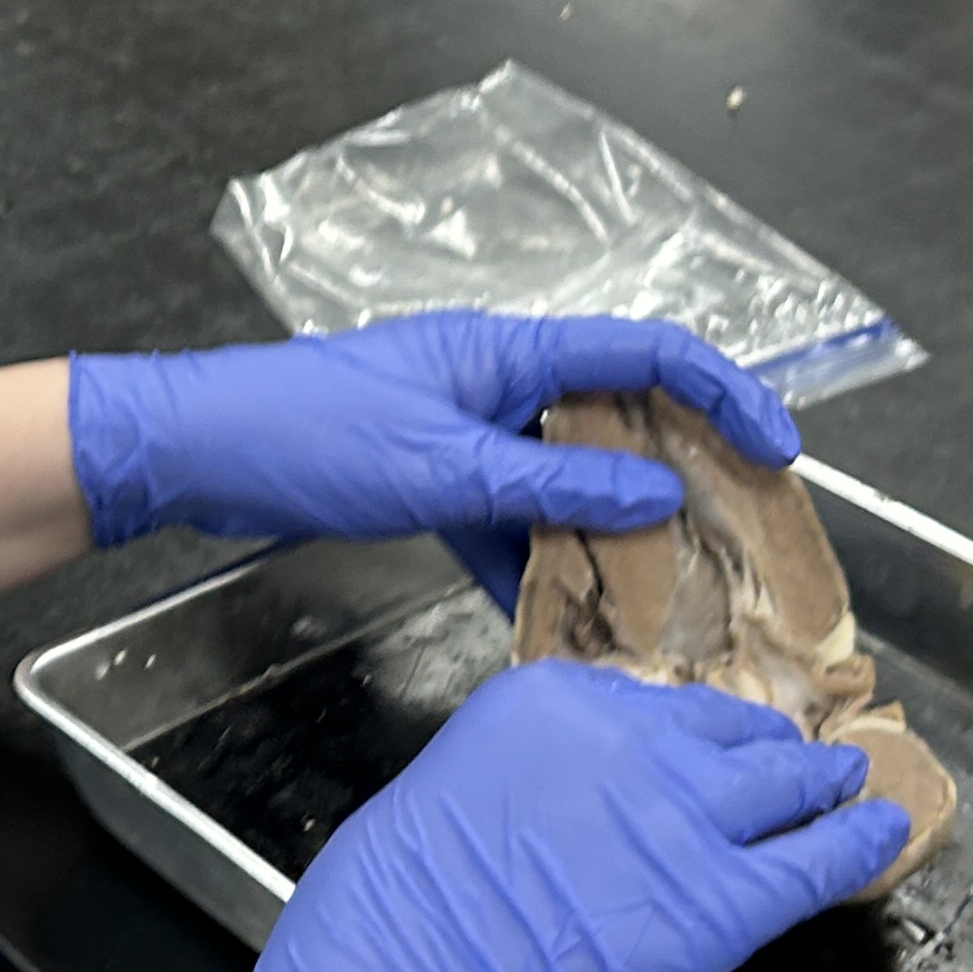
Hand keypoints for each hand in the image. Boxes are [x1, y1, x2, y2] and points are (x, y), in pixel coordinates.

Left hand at [64, 312, 798, 609]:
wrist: (193, 452)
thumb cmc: (303, 435)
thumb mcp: (439, 469)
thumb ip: (550, 488)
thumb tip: (658, 499)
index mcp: (508, 352)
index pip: (649, 353)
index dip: (726, 394)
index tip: (780, 451)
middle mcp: (497, 382)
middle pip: (619, 418)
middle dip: (683, 476)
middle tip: (740, 538)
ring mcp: (465, 431)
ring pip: (567, 479)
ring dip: (611, 531)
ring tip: (668, 594)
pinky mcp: (432, 479)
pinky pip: (510, 520)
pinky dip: (539, 563)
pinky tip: (567, 620)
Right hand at [185, 665, 904, 971]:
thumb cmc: (400, 912)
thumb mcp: (453, 794)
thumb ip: (530, 787)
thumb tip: (577, 820)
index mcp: (549, 699)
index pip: (645, 699)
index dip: (684, 729)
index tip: (696, 738)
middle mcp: (627, 738)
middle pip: (723, 730)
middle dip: (758, 746)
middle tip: (783, 755)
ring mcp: (683, 813)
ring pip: (781, 784)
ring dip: (818, 783)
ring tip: (845, 781)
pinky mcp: (722, 899)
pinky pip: (814, 862)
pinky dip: (856, 846)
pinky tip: (884, 830)